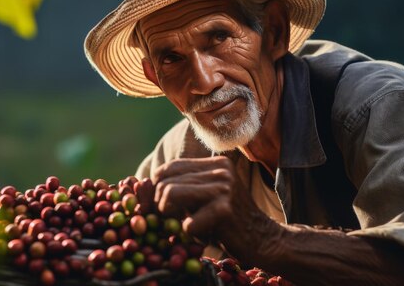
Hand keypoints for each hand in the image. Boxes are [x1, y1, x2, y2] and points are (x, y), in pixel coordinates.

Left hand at [152, 156, 272, 247]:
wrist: (264, 239)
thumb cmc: (226, 221)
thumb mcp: (203, 198)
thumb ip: (178, 188)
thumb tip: (139, 187)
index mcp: (214, 163)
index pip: (168, 168)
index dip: (156, 189)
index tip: (160, 207)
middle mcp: (220, 170)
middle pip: (165, 182)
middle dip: (160, 206)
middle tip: (172, 221)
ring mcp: (224, 187)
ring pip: (170, 195)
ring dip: (170, 217)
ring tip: (184, 225)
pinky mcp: (225, 209)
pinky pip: (186, 223)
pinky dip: (189, 234)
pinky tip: (203, 233)